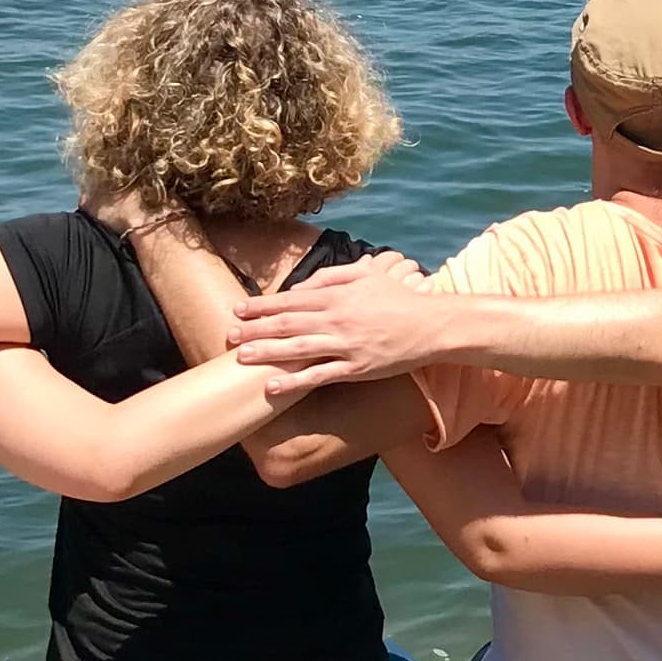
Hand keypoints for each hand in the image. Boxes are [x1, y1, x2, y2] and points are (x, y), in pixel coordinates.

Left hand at [231, 250, 437, 382]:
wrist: (432, 323)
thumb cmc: (400, 297)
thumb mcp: (367, 274)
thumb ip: (332, 277)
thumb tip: (302, 286)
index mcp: (338, 295)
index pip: (291, 299)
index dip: (262, 306)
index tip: (238, 310)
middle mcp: (337, 318)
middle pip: (287, 323)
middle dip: (255, 329)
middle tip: (228, 335)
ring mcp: (346, 344)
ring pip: (297, 348)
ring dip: (267, 353)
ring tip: (240, 358)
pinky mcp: (356, 367)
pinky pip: (319, 375)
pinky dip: (294, 381)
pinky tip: (273, 386)